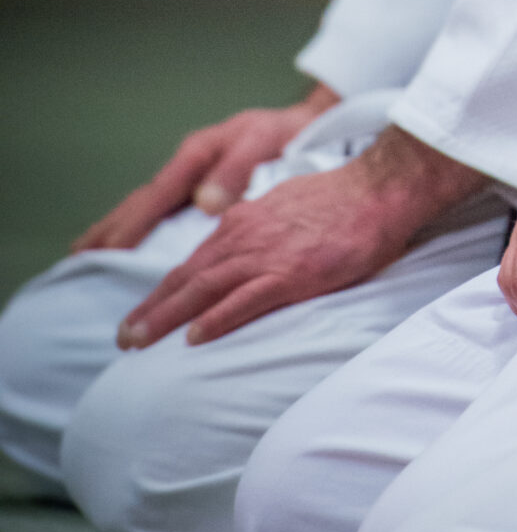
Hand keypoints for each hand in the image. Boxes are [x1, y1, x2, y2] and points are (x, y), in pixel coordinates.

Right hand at [72, 84, 339, 250]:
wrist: (301, 123)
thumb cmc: (282, 133)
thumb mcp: (261, 142)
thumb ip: (235, 171)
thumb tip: (204, 204)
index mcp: (196, 154)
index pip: (157, 196)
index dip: (133, 226)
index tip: (110, 252)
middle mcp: (186, 165)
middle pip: (140, 201)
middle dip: (110, 230)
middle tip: (79, 261)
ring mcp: (189, 175)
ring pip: (145, 205)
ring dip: (115, 228)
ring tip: (85, 254)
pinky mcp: (197, 185)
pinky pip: (160, 209)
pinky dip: (137, 225)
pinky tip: (124, 242)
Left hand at [115, 126, 482, 346]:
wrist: (379, 189)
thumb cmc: (342, 200)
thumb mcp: (286, 206)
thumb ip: (260, 226)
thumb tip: (245, 238)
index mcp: (244, 223)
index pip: (193, 263)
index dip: (163, 291)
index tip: (141, 314)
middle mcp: (245, 237)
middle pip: (186, 279)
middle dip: (150, 310)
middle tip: (122, 339)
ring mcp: (267, 256)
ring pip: (204, 290)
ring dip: (166, 317)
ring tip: (138, 342)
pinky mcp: (293, 274)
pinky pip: (246, 301)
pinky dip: (217, 319)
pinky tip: (195, 338)